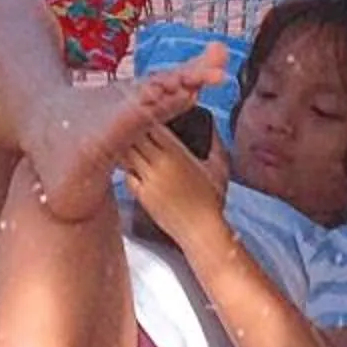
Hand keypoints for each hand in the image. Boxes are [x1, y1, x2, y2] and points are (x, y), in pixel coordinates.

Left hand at [119, 124, 228, 252]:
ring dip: (128, 149)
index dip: (148, 118)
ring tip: (133, 147)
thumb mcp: (219, 166)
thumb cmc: (213, 200)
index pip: (152, 124)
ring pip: (127, 154)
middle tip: (134, 129)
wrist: (202, 230)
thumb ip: (215, 143)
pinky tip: (135, 169)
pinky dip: (128, 169)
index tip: (149, 117)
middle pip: (134, 136)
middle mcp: (159, 164)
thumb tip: (211, 128)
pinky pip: (127, 175)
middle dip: (133, 130)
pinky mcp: (142, 196)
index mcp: (177, 152)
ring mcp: (148, 180)